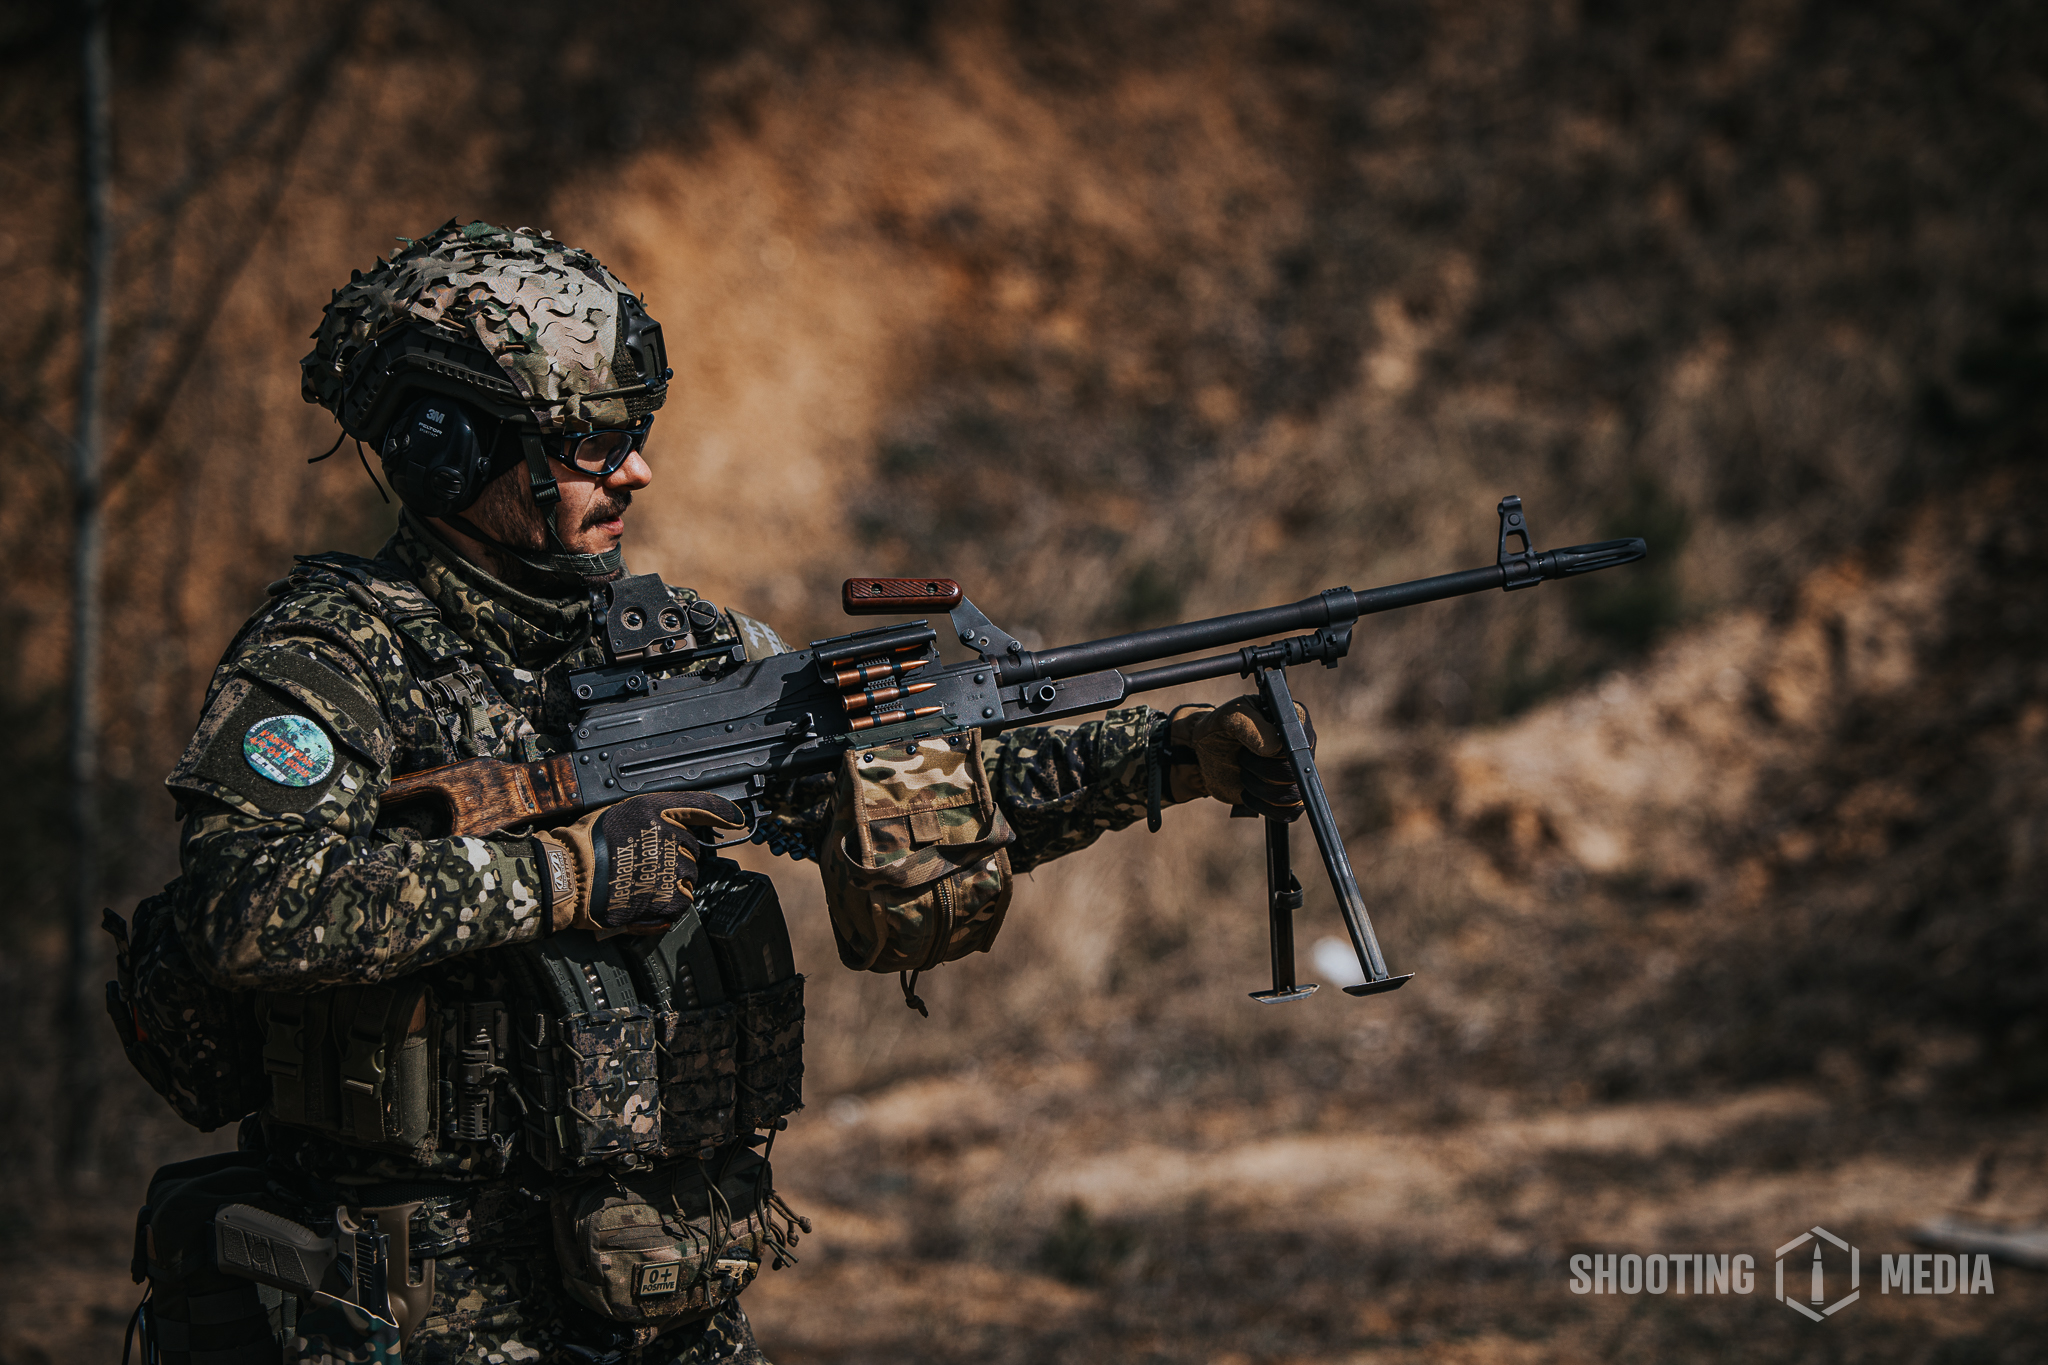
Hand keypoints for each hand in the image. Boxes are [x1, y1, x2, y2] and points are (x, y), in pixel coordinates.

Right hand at [534, 792, 747, 935]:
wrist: (568, 876)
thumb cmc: (585, 845)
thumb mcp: (619, 813)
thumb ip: (652, 816)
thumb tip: (685, 826)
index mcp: (654, 809)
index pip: (702, 805)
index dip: (723, 812)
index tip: (737, 820)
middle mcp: (668, 834)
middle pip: (693, 847)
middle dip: (676, 855)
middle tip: (644, 863)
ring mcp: (671, 865)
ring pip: (689, 874)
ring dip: (673, 880)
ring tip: (641, 881)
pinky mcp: (668, 895)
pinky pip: (683, 899)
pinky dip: (669, 903)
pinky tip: (646, 898)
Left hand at [1168, 696, 1317, 820]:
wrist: (1206, 753)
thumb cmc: (1219, 728)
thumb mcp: (1228, 718)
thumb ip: (1250, 725)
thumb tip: (1277, 748)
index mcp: (1294, 720)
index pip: (1303, 743)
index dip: (1282, 753)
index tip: (1258, 751)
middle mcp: (1301, 747)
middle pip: (1296, 773)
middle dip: (1262, 770)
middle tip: (1242, 757)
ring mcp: (1295, 772)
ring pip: (1293, 796)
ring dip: (1260, 788)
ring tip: (1244, 773)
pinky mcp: (1285, 795)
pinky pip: (1288, 813)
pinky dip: (1264, 807)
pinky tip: (1247, 793)